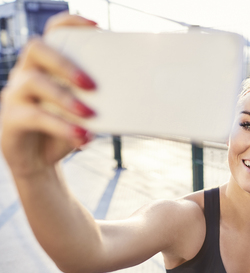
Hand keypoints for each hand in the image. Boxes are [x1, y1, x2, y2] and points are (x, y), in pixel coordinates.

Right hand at [0, 13, 97, 177]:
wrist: (40, 161)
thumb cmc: (64, 129)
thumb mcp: (82, 112)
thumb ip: (95, 100)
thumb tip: (127, 97)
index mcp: (46, 65)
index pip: (52, 32)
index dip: (71, 23)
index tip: (96, 27)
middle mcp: (26, 73)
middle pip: (37, 49)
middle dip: (66, 63)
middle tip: (92, 84)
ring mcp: (15, 94)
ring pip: (34, 82)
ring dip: (65, 98)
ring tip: (89, 114)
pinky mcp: (11, 119)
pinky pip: (35, 117)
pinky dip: (62, 126)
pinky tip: (82, 136)